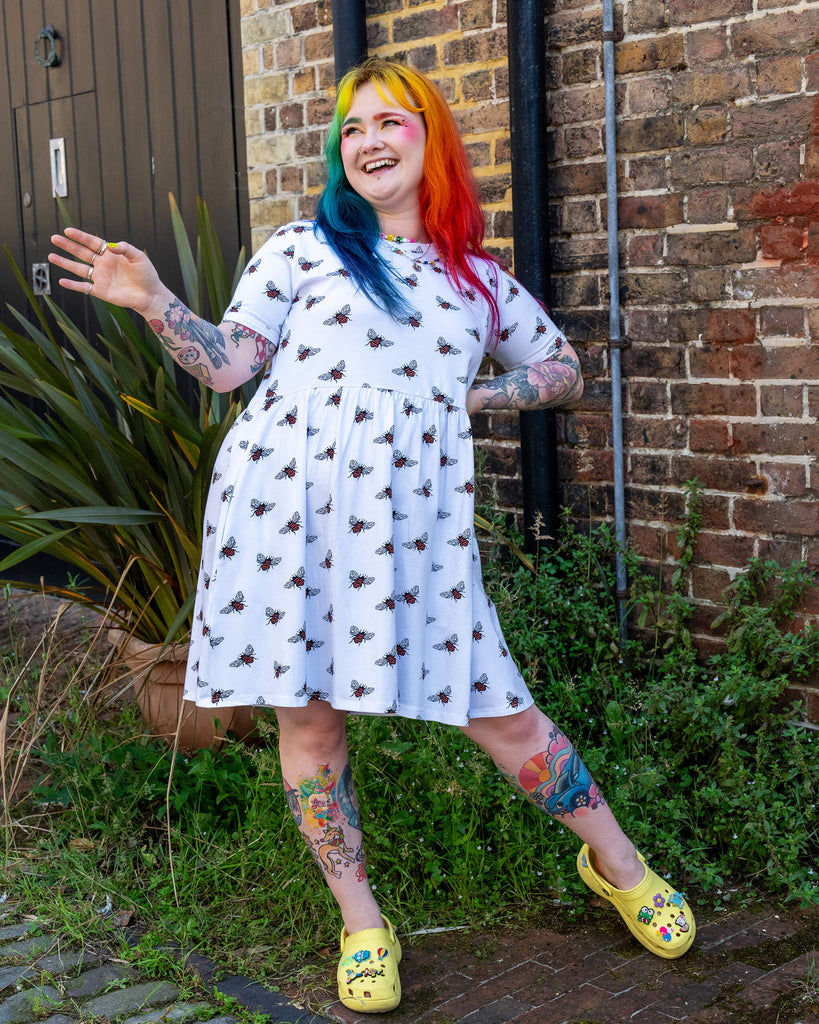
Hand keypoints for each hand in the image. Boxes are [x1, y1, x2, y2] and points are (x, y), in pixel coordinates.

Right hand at [49, 228, 167, 316]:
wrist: (150, 295)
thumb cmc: (146, 275)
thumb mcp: (139, 257)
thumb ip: (126, 249)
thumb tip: (111, 245)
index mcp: (110, 254)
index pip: (92, 242)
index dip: (80, 237)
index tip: (67, 231)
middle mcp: (102, 264)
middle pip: (81, 253)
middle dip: (68, 246)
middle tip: (54, 238)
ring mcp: (100, 278)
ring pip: (78, 269)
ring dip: (65, 263)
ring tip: (51, 256)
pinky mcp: (100, 291)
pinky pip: (83, 287)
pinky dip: (73, 285)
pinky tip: (62, 281)